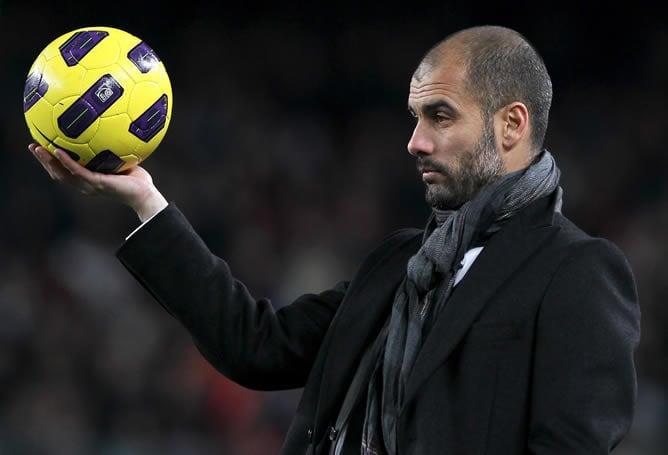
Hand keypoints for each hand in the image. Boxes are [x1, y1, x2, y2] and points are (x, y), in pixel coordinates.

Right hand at [29, 143, 167, 221]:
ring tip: (38, 147)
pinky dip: (66, 162)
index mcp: (89, 180)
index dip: (52, 161)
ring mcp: (89, 185)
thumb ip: (112, 150)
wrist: (145, 194)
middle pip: (58, 173)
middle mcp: (86, 184)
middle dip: (44, 160)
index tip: (43, 147)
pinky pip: (77, 171)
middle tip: (33, 146)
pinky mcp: (96, 183)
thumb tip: (111, 130)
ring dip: (48, 161)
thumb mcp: (121, 161)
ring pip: (62, 173)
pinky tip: (57, 151)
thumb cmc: (136, 179)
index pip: (65, 171)